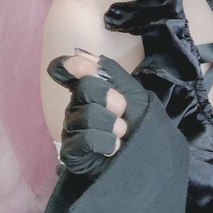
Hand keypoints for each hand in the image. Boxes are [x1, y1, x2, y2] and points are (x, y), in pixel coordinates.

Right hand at [48, 52, 149, 174]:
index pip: (62, 69)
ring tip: (122, 134)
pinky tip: (113, 148)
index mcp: (86, 89)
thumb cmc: (140, 124)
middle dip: (112, 99)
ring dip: (113, 125)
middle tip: (123, 112)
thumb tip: (82, 55)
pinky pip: (85, 138)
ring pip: (87, 114)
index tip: (88, 69)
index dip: (74, 66)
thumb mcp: (132, 91)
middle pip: (85, 87)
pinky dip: (106, 142)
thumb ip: (109, 70)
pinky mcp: (71, 153)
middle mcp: (74, 107)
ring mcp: (71, 130)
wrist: (150, 157)